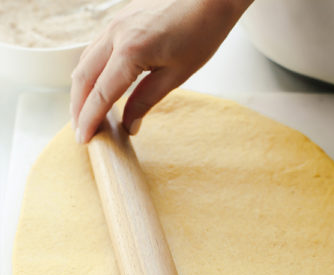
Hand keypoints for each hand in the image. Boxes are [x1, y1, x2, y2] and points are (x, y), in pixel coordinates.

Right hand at [71, 0, 246, 144]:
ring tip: (84, 114)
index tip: (84, 140)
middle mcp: (115, 34)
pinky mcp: (118, 20)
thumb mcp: (175, 75)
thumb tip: (129, 126)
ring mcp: (114, 24)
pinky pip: (95, 48)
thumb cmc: (199, 33)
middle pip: (83, 77)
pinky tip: (95, 86)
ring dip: (80, 89)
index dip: (90, 119)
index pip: (101, 93)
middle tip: (80, 132)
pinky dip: (89, 71)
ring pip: (85, 61)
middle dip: (78, 107)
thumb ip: (146, 100)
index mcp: (130, 51)